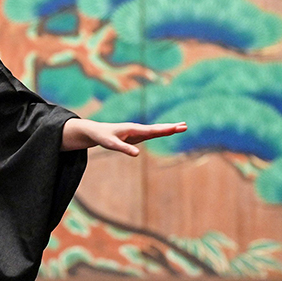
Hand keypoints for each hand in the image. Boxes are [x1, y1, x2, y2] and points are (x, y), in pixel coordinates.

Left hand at [62, 119, 186, 155]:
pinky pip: (152, 133)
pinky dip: (162, 132)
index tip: (176, 127)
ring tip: (182, 126)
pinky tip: (169, 131)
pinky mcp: (136, 136)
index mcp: (133, 129)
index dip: (164, 129)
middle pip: (157, 128)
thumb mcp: (111, 144)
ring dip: (168, 128)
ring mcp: (138, 132)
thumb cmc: (103, 137)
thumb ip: (124, 149)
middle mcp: (137, 129)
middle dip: (171, 127)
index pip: (152, 130)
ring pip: (156, 130)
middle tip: (185, 126)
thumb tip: (137, 155)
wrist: (96, 131)